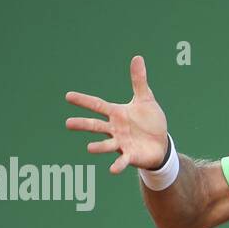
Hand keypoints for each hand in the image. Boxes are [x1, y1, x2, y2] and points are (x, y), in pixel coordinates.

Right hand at [65, 55, 168, 173]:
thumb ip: (139, 81)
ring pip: (106, 144)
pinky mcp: (130, 155)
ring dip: (99, 147)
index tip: (68, 96)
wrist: (161, 143)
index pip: (97, 105)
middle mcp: (115, 129)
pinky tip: (112, 170)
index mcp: (117, 113)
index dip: (84, 101)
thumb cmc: (150, 121)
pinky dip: (118, 165)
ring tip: (88, 148)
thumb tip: (138, 57)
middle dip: (83, 125)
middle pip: (96, 125)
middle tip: (68, 124)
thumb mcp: (146, 99)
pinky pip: (122, 161)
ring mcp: (121, 143)